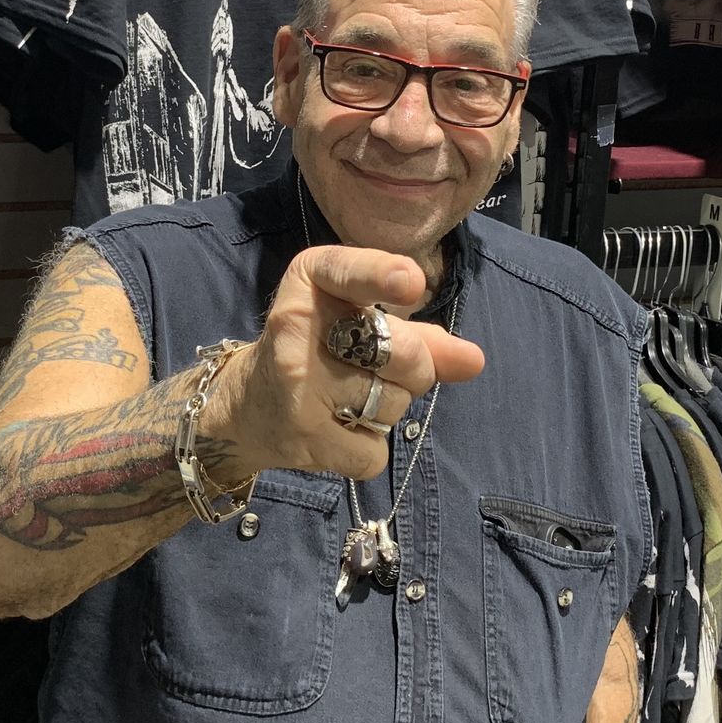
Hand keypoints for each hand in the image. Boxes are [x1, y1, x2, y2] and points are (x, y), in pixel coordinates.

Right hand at [213, 246, 484, 481]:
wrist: (247, 407)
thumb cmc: (319, 353)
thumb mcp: (363, 328)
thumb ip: (422, 337)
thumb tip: (473, 361)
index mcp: (310, 281)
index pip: (346, 271)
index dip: (380, 275)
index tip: (409, 282)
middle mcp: (296, 326)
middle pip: (402, 352)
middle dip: (415, 368)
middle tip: (381, 369)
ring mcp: (298, 384)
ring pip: (394, 405)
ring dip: (388, 409)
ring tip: (348, 399)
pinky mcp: (302, 434)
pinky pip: (374, 451)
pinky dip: (367, 449)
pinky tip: (337, 431)